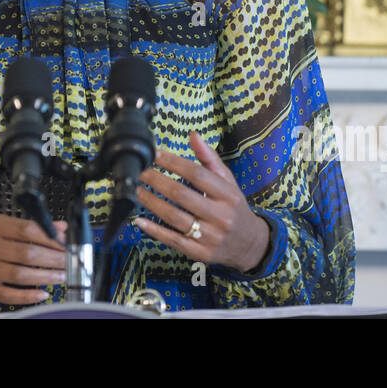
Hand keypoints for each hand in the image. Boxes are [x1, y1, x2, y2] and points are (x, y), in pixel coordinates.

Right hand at [0, 215, 67, 304]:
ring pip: (19, 275)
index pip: (26, 230)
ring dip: (45, 277)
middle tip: (68, 262)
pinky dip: (27, 296)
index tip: (65, 243)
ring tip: (61, 276)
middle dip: (52, 259)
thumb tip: (60, 228)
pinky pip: (7, 294)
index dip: (50, 238)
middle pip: (26, 253)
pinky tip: (42, 294)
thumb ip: (29, 226)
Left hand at [135, 131, 270, 273]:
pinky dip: (154, 230)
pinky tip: (140, 220)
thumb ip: (209, 158)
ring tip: (136, 190)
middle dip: (157, 180)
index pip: (197, 174)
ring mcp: (209, 236)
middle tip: (139, 171)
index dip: (173, 162)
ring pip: (174, 217)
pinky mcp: (199, 253)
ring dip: (151, 202)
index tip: (154, 154)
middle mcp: (220, 216)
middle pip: (182, 195)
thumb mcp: (228, 181)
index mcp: (227, 194)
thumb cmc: (234, 207)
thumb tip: (193, 135)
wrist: (250, 245)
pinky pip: (173, 240)